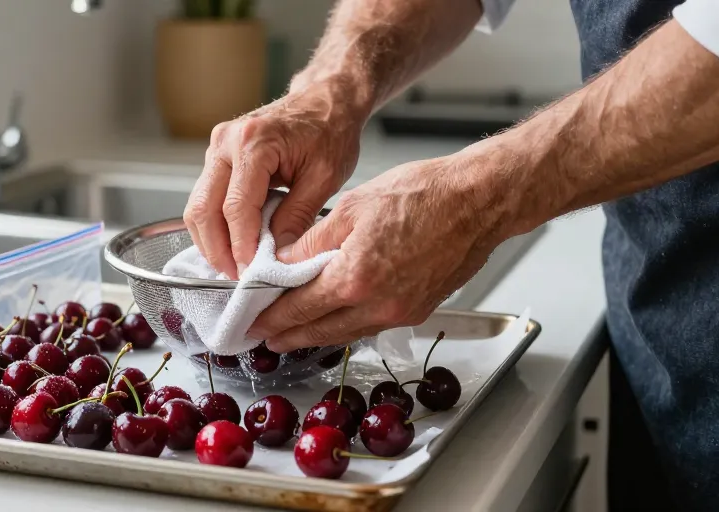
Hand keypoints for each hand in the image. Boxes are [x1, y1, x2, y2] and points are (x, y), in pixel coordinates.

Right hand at [182, 86, 365, 278]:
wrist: (325, 99)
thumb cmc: (330, 130)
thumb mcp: (325, 177)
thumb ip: (298, 217)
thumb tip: (277, 256)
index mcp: (254, 143)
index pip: (236, 207)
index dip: (241, 245)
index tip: (251, 272)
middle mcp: (226, 142)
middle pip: (203, 209)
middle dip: (216, 250)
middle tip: (235, 276)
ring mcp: (217, 147)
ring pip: (198, 206)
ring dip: (211, 240)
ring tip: (233, 266)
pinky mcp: (217, 156)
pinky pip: (206, 197)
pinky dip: (215, 225)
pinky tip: (231, 244)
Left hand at [246, 154, 506, 351]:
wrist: (479, 201)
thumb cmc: (425, 195)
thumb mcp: (354, 206)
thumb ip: (313, 241)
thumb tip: (283, 261)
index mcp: (356, 278)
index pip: (299, 309)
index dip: (272, 318)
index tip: (254, 322)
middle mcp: (378, 304)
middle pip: (320, 330)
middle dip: (289, 336)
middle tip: (265, 337)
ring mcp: (400, 312)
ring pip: (347, 333)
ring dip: (317, 335)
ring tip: (294, 333)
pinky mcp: (418, 310)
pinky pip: (372, 325)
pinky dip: (348, 325)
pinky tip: (336, 318)